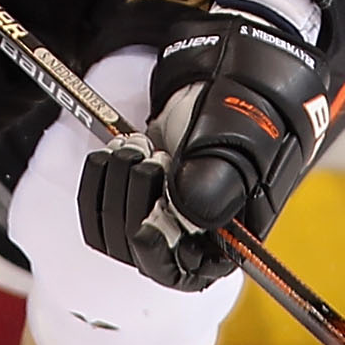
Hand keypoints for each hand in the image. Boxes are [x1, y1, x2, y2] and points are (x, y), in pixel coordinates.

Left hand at [80, 8, 328, 290]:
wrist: (228, 72)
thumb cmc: (248, 104)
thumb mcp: (241, 133)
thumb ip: (217, 177)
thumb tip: (191, 213)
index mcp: (230, 232)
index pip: (188, 273)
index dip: (161, 258)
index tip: (144, 230)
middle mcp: (193, 232)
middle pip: (144, 251)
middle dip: (135, 203)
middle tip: (151, 157)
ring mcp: (161, 214)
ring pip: (115, 232)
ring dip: (115, 187)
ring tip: (137, 148)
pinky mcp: (133, 195)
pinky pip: (96, 211)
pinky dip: (97, 180)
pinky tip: (115, 153)